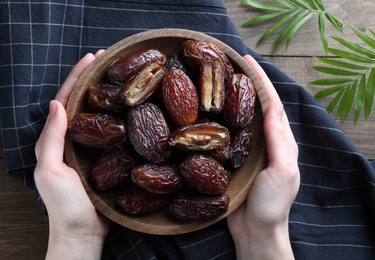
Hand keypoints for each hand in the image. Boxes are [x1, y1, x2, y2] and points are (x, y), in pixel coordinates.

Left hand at [34, 51, 109, 259]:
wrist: (83, 233)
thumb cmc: (64, 206)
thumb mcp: (50, 171)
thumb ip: (51, 139)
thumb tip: (57, 104)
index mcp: (56, 140)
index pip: (66, 100)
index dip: (77, 77)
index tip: (92, 57)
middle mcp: (72, 141)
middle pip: (82, 103)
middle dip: (93, 80)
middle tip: (108, 60)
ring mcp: (90, 149)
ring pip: (98, 115)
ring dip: (107, 95)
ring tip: (121, 78)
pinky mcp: (106, 159)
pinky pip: (112, 132)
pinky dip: (119, 117)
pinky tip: (131, 109)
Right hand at [227, 55, 299, 258]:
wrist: (255, 231)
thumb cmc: (272, 204)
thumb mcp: (282, 170)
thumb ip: (279, 140)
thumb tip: (273, 106)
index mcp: (280, 140)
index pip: (271, 103)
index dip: (260, 80)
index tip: (246, 60)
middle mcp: (264, 141)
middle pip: (254, 105)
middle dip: (243, 82)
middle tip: (226, 64)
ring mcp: (247, 149)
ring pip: (238, 117)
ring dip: (229, 98)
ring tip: (214, 80)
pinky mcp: (231, 159)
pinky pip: (225, 134)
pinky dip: (217, 119)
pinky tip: (205, 112)